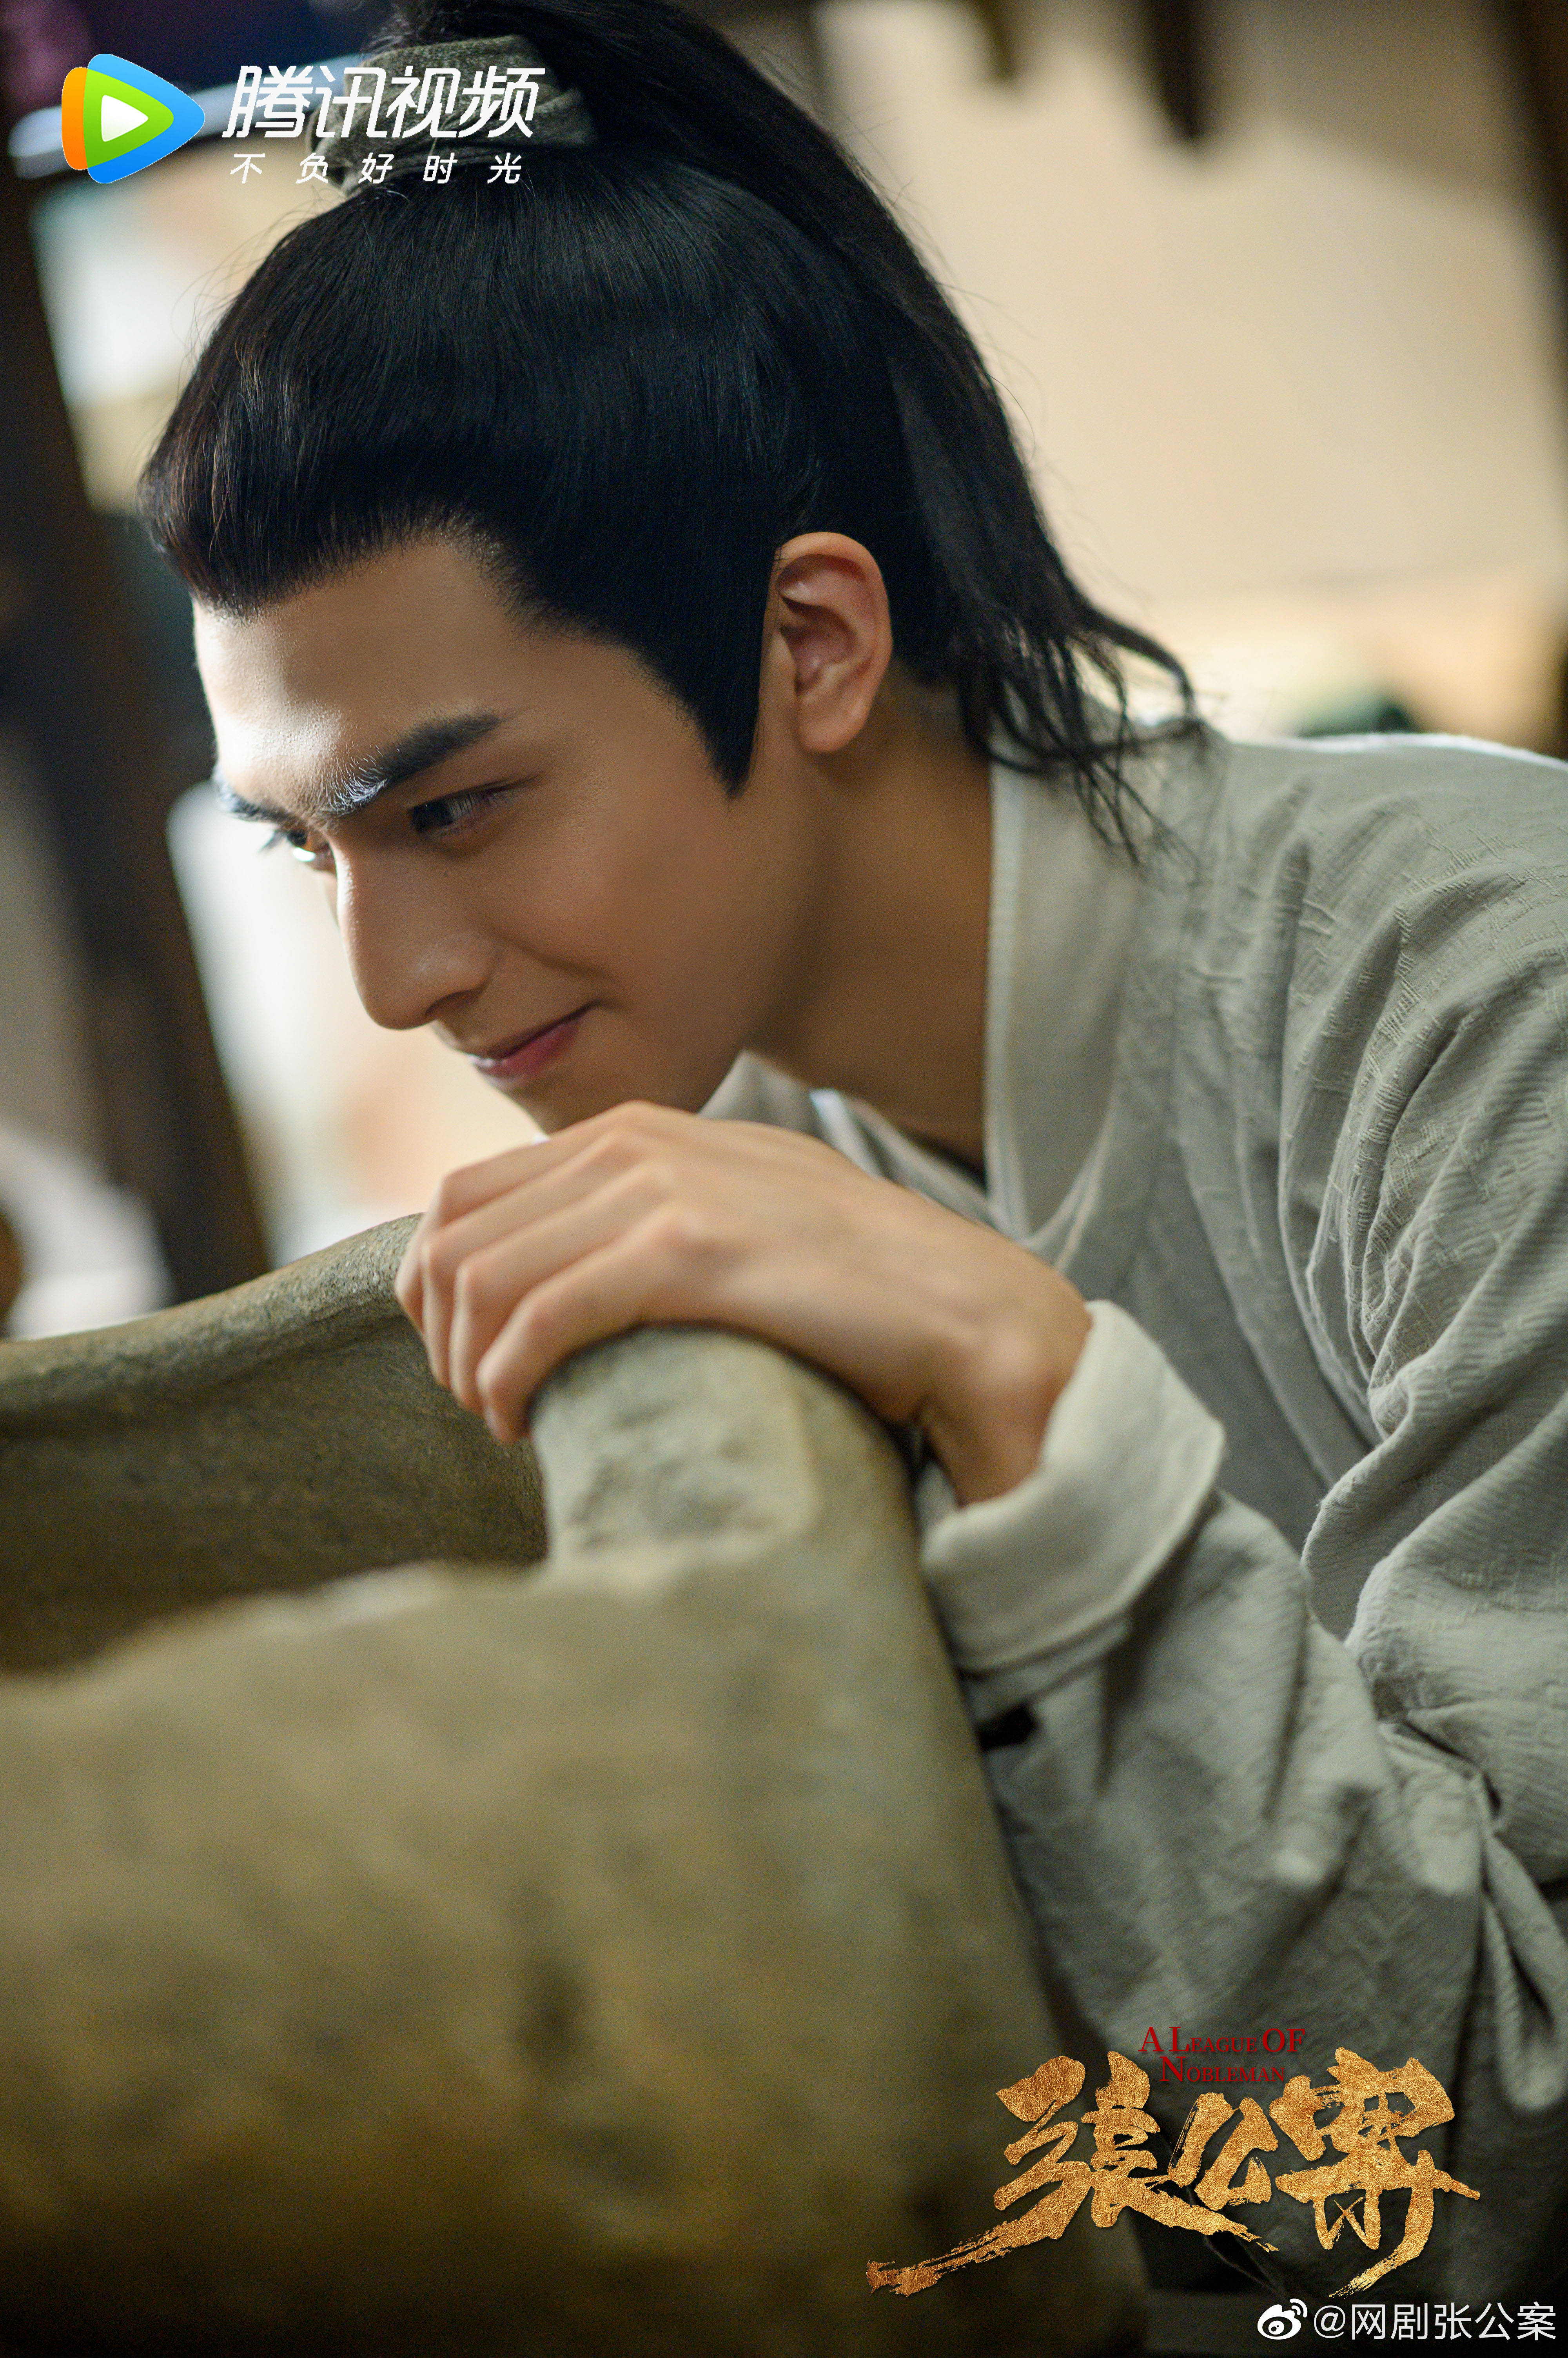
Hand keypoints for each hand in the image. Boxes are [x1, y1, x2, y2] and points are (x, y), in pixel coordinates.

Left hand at [395, 1102, 1090, 1503]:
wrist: (968, 1313)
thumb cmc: (847, 1293)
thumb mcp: (728, 1222)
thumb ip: (640, 1221)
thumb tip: (544, 1276)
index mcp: (637, 1132)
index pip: (466, 1195)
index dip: (438, 1286)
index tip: (468, 1358)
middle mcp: (637, 1144)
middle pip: (454, 1234)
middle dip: (441, 1331)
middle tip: (481, 1402)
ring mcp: (664, 1190)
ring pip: (484, 1278)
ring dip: (469, 1365)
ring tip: (503, 1418)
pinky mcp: (690, 1252)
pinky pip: (539, 1316)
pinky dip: (508, 1377)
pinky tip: (525, 1420)